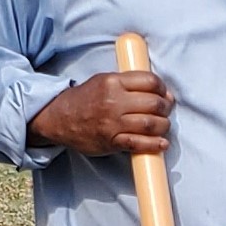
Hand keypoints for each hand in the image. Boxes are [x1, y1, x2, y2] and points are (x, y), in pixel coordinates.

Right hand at [31, 70, 174, 157]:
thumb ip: (127, 82)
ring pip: (150, 124)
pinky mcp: (111, 141)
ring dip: (163, 126)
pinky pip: (138, 143)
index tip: (165, 94)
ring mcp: (113, 123)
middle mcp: (114, 102)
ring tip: (163, 126)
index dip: (163, 88)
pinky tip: (161, 143)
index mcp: (113, 82)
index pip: (150, 81)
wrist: (59, 118)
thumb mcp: (102, 80)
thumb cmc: (84, 99)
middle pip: (154, 103)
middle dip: (166, 108)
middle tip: (166, 111)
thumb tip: (157, 90)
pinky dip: (154, 144)